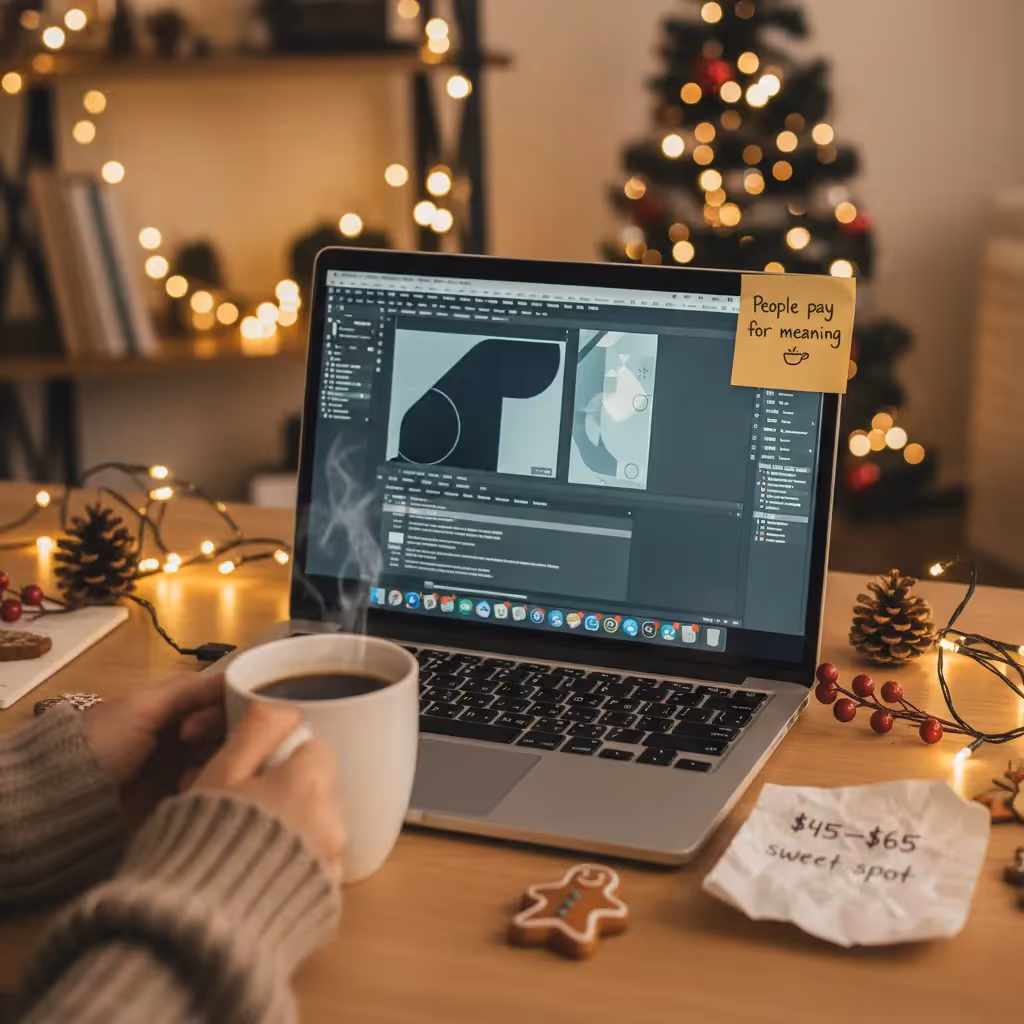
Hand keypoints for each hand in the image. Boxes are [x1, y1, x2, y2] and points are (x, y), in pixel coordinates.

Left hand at [83, 671, 226, 824]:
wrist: (59, 799)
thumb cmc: (101, 744)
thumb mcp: (142, 708)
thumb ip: (189, 690)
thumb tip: (235, 671)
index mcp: (169, 706)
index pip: (216, 698)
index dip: (217, 708)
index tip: (195, 728)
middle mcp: (178, 732)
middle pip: (222, 727)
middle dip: (214, 737)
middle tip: (190, 749)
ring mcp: (177, 765)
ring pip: (218, 756)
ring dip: (211, 762)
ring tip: (187, 779)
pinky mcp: (174, 795)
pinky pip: (206, 783)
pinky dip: (203, 784)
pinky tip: (187, 791)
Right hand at [190, 702, 345, 883]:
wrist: (197, 927)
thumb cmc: (201, 844)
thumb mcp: (220, 774)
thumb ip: (258, 732)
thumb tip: (286, 711)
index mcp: (311, 783)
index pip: (315, 749)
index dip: (282, 758)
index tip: (253, 775)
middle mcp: (333, 821)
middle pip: (319, 788)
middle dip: (288, 792)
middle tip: (244, 810)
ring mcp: (332, 863)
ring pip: (317, 826)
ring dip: (293, 828)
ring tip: (246, 846)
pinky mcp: (325, 898)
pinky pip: (314, 864)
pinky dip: (294, 864)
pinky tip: (258, 873)